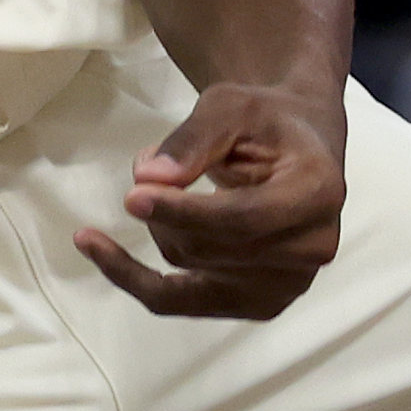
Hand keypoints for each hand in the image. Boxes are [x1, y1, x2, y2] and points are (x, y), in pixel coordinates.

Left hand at [73, 77, 345, 320]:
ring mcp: (287, 285)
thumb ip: (194, 139)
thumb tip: (149, 179)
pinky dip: (131, 276)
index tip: (132, 194)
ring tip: (164, 179)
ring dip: (159, 224)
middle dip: (165, 207)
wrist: (296, 145)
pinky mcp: (257, 304)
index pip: (241, 220)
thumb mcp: (232, 106)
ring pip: (188, 268)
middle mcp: (312, 249)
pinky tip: (92, 245)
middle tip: (151, 163)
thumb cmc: (265, 119)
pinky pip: (178, 302)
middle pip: (207, 247)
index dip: (183, 211)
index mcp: (318, 194)